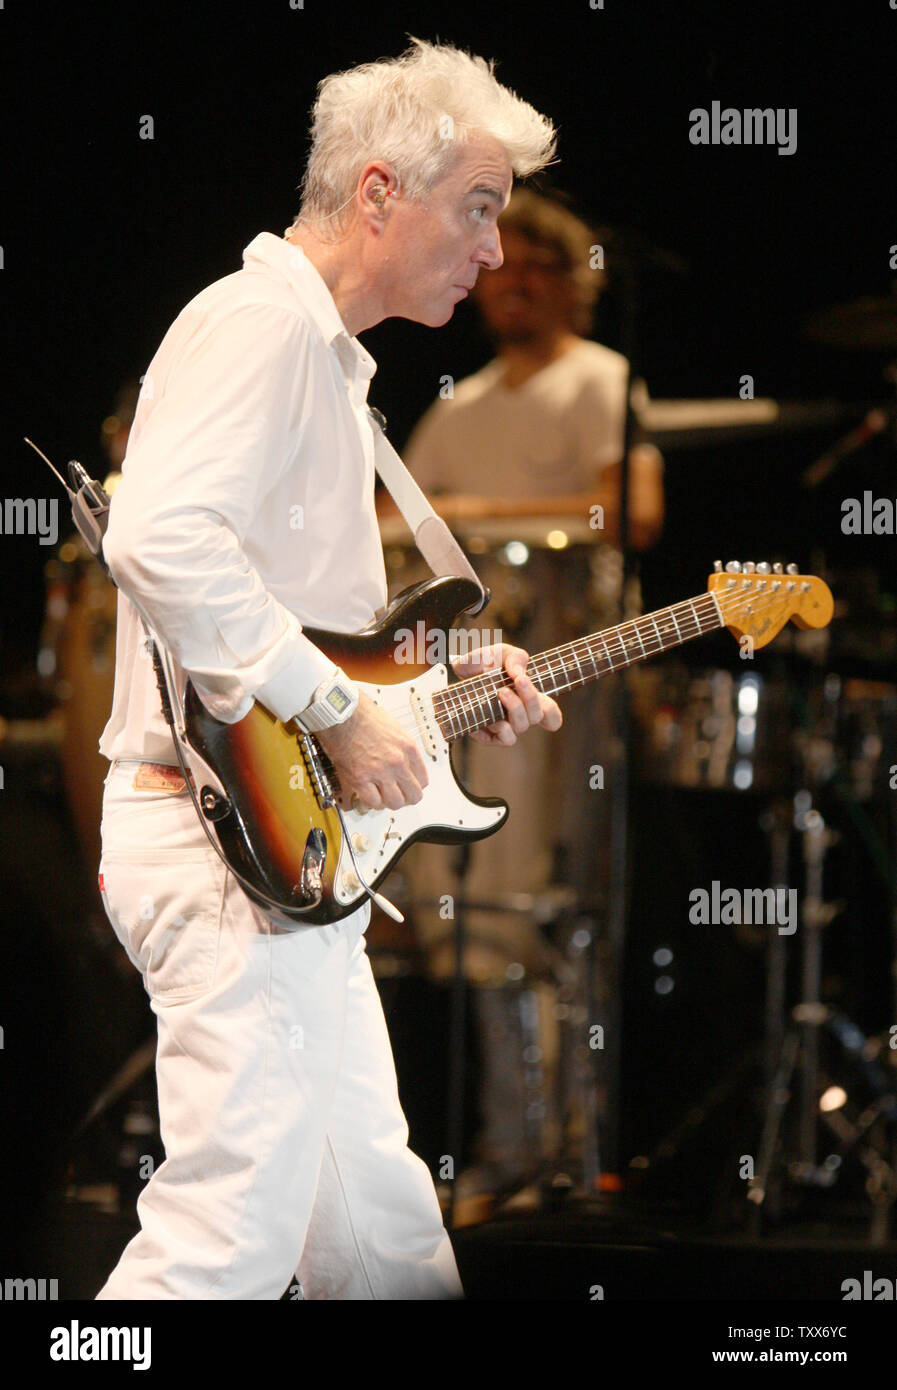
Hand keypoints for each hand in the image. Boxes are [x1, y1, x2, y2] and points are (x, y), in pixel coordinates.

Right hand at [316, 691, 428, 811]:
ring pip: (394, 803)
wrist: (342, 713)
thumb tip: (405, 764)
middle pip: (413, 795)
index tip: (408, 786)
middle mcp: (397, 762)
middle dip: (405, 798)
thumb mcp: (395, 729)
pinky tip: (367, 795)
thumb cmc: (363, 716)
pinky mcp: (360, 778)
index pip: (423, 780)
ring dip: (388, 802)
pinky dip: (371, 802)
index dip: (415, 785)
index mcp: (408, 748)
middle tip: (398, 795)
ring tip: (381, 796)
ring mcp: (379, 771)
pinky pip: (372, 802)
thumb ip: (402, 749)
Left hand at [451, 643, 561, 745]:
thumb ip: (515, 658)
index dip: (553, 714)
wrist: (460, 671)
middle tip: (518, 680)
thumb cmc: (485, 663)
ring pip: (521, 727)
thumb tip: (518, 673)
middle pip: (536, 716)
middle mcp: (519, 715)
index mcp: (528, 699)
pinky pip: (505, 739)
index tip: (543, 696)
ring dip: (516, 708)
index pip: (551, 716)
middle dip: (530, 697)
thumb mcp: (501, 652)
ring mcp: (505, 726)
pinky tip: (492, 716)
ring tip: (500, 691)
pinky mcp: (489, 735)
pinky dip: (502, 729)